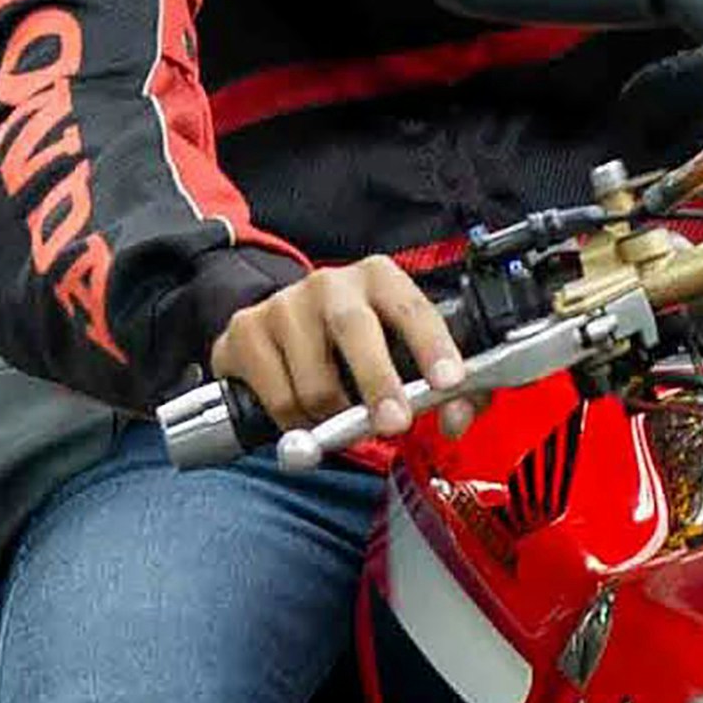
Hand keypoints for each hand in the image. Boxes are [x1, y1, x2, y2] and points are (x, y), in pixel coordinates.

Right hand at [209, 252, 467, 445]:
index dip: (433, 346)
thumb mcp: (404, 357)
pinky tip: (305, 414)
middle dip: (378, 381)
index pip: (412, 309)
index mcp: (379, 279)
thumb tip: (456, 420)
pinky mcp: (245, 331)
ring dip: (333, 418)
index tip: (449, 382)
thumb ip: (445, 392)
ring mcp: (283, 305)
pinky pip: (279, 400)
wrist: (280, 331)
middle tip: (393, 423)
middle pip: (355, 330)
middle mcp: (330, 283)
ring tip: (341, 417)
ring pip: (315, 383)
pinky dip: (298, 424)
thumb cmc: (356, 348)